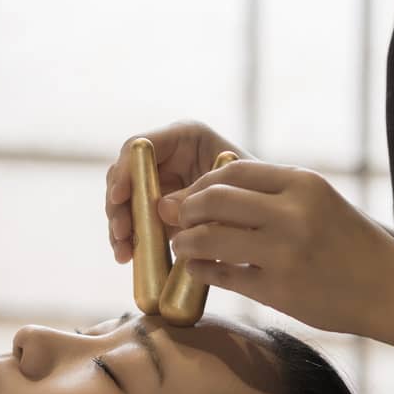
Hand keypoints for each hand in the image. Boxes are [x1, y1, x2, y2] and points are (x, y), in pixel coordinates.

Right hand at [104, 121, 251, 263]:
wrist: (275, 221)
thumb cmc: (262, 195)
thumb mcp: (233, 192)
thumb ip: (199, 195)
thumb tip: (161, 210)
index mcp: (186, 137)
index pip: (141, 146)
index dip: (124, 171)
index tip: (118, 198)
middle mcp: (169, 155)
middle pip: (126, 174)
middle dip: (118, 206)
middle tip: (122, 235)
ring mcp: (162, 181)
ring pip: (125, 200)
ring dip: (120, 226)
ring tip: (124, 253)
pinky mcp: (161, 208)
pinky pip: (135, 220)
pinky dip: (129, 238)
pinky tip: (128, 256)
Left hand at [158, 159, 393, 339]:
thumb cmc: (354, 246)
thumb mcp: (322, 203)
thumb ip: (275, 195)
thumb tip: (214, 192)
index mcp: (303, 183)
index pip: (231, 170)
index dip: (202, 183)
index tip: (191, 195)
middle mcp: (292, 213)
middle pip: (213, 199)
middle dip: (184, 208)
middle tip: (174, 219)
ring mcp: (284, 253)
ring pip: (209, 238)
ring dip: (185, 241)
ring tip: (181, 246)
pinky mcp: (279, 290)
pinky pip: (222, 276)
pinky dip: (201, 271)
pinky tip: (197, 270)